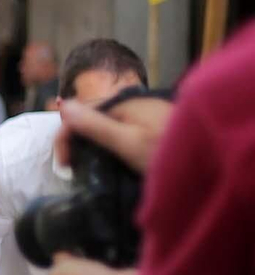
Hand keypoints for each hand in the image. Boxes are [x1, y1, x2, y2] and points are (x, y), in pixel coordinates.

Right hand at [56, 95, 172, 174]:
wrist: (212, 162)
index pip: (80, 114)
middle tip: (74, 169)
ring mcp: (145, 115)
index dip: (66, 138)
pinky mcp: (154, 127)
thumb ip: (94, 125)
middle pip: (92, 119)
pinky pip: (122, 131)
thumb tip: (62, 104)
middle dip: (77, 141)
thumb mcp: (127, 142)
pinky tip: (113, 159)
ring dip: (93, 144)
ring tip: (89, 166)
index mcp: (123, 104)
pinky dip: (111, 145)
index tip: (65, 168)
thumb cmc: (167, 153)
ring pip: (106, 126)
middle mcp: (133, 104)